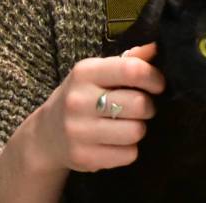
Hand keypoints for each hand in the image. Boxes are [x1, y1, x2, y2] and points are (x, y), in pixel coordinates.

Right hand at [35, 42, 164, 173]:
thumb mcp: (97, 72)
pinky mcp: (84, 157)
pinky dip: (129, 149)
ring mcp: (79, 131)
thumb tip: (156, 47)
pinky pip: (128, 155)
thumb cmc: (82, 96)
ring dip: (138, 128)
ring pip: (136, 131)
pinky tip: (116, 142)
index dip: (153, 78)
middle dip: (148, 106)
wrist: (46, 133)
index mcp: (85, 73)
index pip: (131, 70)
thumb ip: (128, 60)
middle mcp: (79, 100)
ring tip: (127, 124)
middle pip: (139, 104)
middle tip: (141, 107)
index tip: (158, 84)